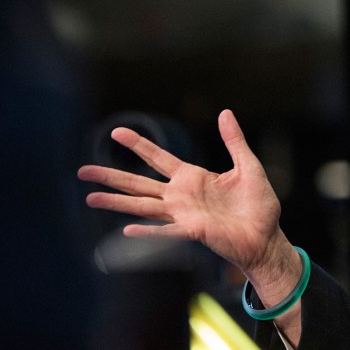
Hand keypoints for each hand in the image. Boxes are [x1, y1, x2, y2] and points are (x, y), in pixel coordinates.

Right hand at [77, 109, 283, 273]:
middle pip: (139, 183)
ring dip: (117, 203)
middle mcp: (182, 196)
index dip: (138, 145)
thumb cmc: (259, 205)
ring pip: (143, 206)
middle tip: (82, 170)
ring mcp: (184, 215)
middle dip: (112, 175)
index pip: (159, 158)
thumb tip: (225, 112)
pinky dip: (148, 231)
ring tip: (90, 198)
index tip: (116, 132)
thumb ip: (234, 141)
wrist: (267, 236)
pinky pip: (166, 231)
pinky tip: (126, 229)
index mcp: (193, 178)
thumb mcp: (249, 166)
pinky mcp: (193, 231)